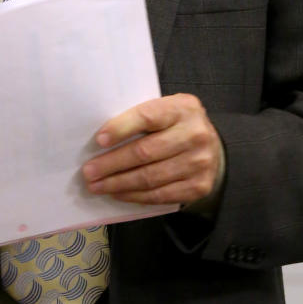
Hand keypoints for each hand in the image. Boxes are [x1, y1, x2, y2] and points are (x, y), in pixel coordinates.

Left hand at [82, 93, 222, 205]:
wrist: (213, 149)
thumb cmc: (178, 127)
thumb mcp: (166, 111)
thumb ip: (142, 118)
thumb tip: (102, 139)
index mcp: (183, 108)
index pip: (148, 117)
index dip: (121, 128)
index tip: (99, 140)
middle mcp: (195, 134)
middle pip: (145, 152)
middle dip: (112, 164)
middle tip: (89, 171)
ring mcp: (199, 163)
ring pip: (150, 177)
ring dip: (118, 183)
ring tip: (97, 185)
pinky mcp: (198, 186)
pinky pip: (159, 195)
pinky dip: (134, 196)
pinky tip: (118, 193)